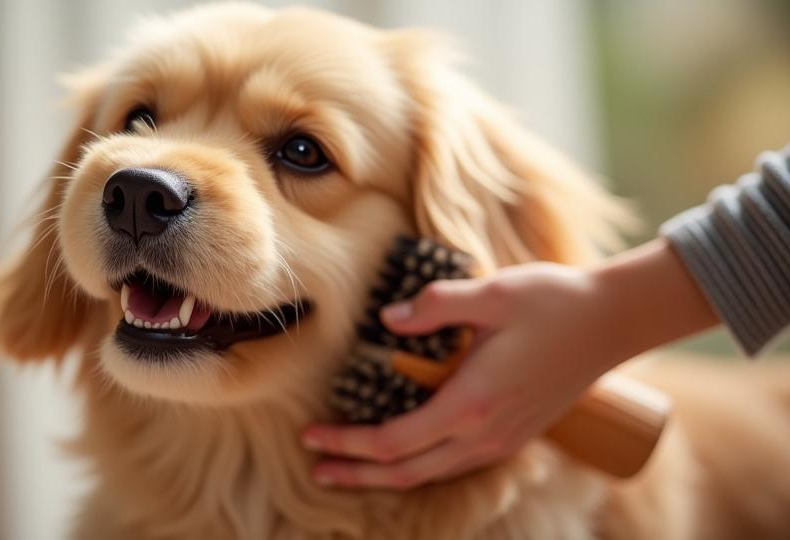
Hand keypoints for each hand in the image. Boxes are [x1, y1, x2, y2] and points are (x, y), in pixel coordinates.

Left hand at [302, 239, 716, 489]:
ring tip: (350, 468)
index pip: (394, 442)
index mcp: (472, 403)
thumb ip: (435, 305)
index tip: (312, 436)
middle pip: (407, 472)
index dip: (349, 443)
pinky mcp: (515, 435)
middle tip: (317, 468)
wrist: (613, 321)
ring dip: (386, 474)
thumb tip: (387, 319)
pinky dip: (420, 465)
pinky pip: (456, 464)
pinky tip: (404, 452)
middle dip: (357, 473)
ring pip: (432, 473)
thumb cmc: (553, 302)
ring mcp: (504, 440)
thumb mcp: (492, 293)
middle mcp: (486, 434)